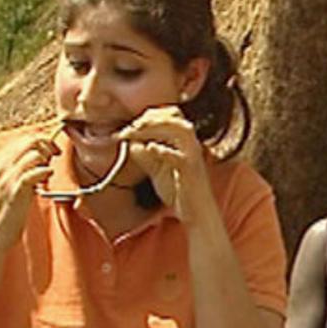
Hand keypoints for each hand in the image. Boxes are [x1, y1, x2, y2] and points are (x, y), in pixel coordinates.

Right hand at [0, 133, 58, 252]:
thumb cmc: (7, 208)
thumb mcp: (12, 182)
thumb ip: (23, 167)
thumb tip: (44, 155)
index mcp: (0, 160)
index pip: (25, 138)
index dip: (43, 141)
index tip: (52, 152)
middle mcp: (2, 164)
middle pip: (31, 140)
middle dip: (48, 145)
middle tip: (55, 157)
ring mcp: (7, 176)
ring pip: (34, 153)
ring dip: (47, 160)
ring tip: (47, 174)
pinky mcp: (15, 189)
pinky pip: (34, 172)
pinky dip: (45, 173)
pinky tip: (45, 182)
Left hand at [117, 106, 212, 220]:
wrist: (196, 213)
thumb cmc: (178, 190)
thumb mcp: (156, 169)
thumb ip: (144, 155)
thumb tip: (130, 142)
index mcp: (184, 141)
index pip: (170, 114)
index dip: (149, 116)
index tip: (131, 126)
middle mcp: (191, 143)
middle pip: (175, 116)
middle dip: (150, 118)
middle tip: (130, 128)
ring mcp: (193, 156)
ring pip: (180, 130)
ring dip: (156, 127)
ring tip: (136, 132)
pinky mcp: (191, 170)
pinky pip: (180, 156)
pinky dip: (164, 150)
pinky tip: (150, 148)